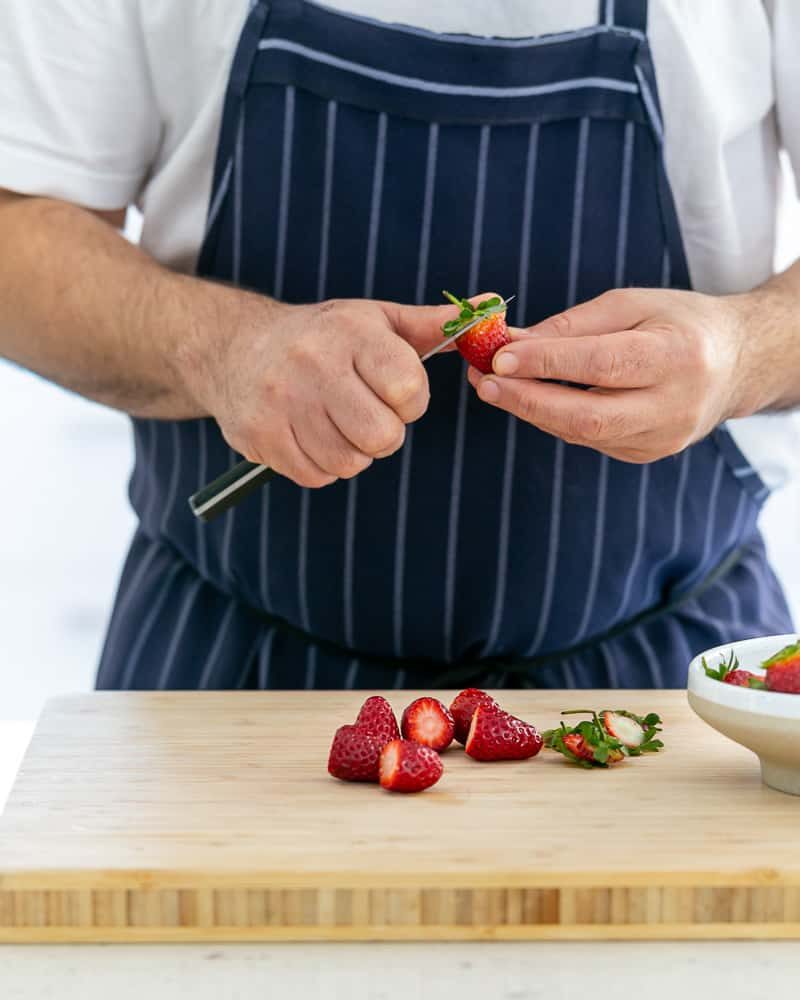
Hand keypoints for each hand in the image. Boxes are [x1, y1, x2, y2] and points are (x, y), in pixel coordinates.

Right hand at [184, 293, 461, 486]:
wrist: (234, 347)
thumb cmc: (324, 336)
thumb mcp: (377, 320)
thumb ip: (436, 325)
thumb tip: (496, 306)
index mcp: (351, 333)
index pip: (408, 388)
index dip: (411, 401)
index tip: (396, 391)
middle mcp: (313, 364)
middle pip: (381, 436)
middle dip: (385, 433)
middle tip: (368, 413)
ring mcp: (281, 402)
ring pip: (349, 461)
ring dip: (353, 451)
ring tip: (337, 422)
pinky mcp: (260, 435)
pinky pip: (316, 475)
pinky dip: (322, 465)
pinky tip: (312, 435)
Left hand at [467, 287, 755, 462]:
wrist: (737, 364)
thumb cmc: (680, 322)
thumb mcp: (633, 303)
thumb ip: (573, 326)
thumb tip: (513, 342)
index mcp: (679, 356)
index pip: (603, 364)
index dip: (547, 362)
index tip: (500, 356)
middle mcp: (675, 406)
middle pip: (589, 415)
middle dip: (528, 400)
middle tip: (484, 383)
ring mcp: (662, 439)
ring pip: (582, 433)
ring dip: (531, 410)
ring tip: (493, 386)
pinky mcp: (646, 454)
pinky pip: (588, 439)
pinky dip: (554, 418)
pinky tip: (530, 399)